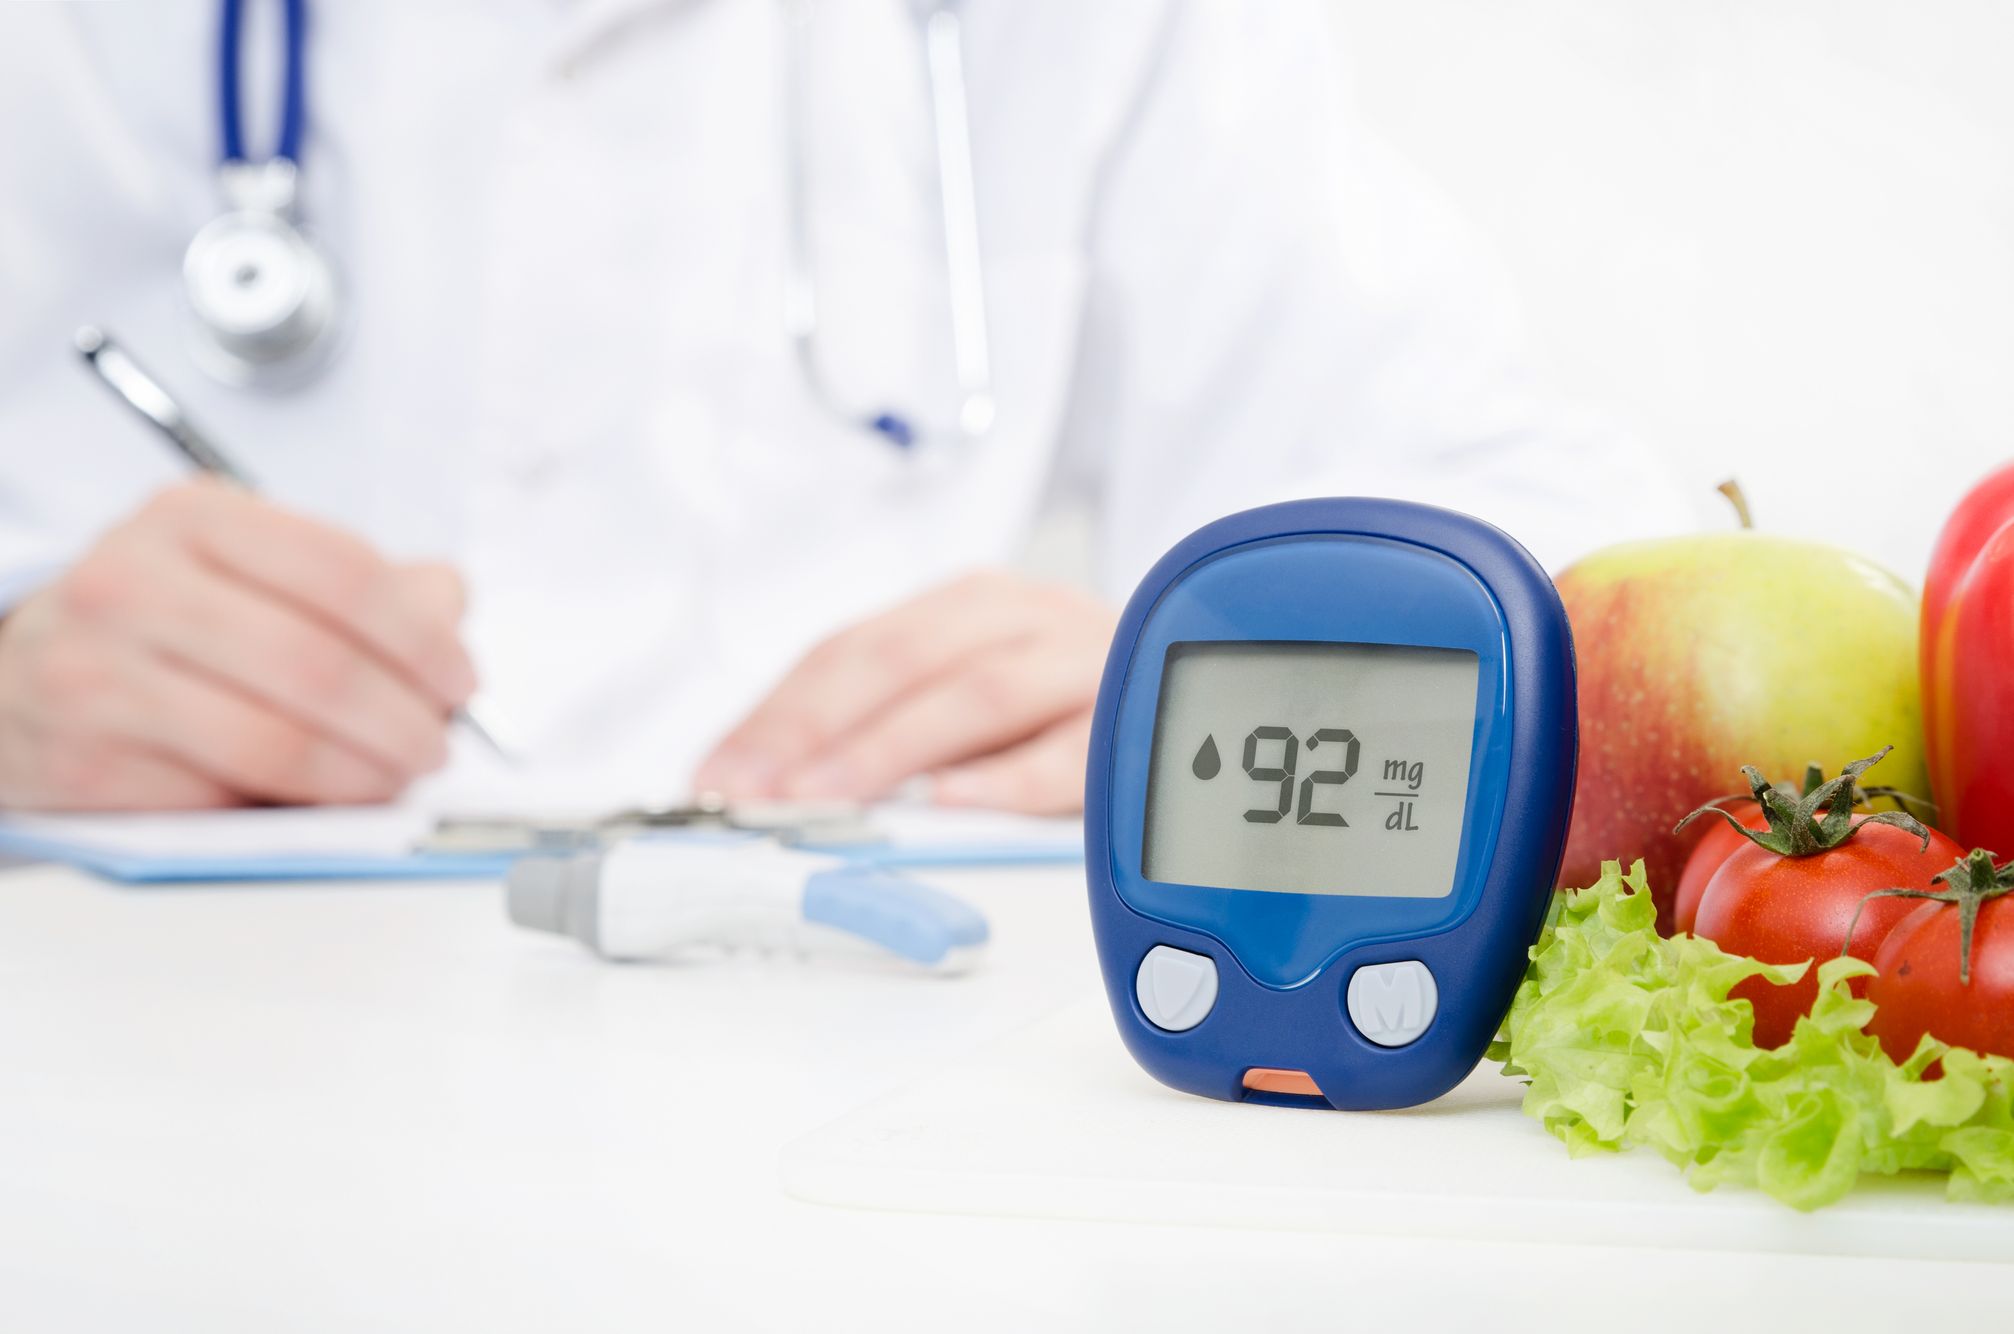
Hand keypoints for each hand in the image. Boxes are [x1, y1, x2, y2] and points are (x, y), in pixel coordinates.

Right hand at [0, 481, 475, 809]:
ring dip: (360, 776)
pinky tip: (317, 804)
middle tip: (435, 745)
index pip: (342, 572)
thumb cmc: (154, 622)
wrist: (15, 679)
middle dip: (403, 719)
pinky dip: (288, 812)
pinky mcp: (84, 765)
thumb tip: (445, 600)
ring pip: (272, 744)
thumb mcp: (245, 567)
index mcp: (189, 518)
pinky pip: (218, 801)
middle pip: (315, 664)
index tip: (458, 679)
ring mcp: (96, 676)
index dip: (421, 637)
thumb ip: (356, 582)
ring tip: (394, 779)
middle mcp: (130, 585)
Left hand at [693, 571, 1114, 815]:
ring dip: (895, 749)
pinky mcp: (1133, 719)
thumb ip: (886, 726)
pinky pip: (1072, 749)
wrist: (1198, 671)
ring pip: (981, 692)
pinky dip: (1009, 778)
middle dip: (821, 728)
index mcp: (969, 606)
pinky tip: (955, 803)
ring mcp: (1084, 663)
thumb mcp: (971, 695)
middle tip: (764, 793)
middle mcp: (1025, 618)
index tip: (720, 776)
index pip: (851, 649)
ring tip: (832, 798)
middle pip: (905, 659)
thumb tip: (762, 786)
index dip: (779, 713)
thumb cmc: (1067, 702)